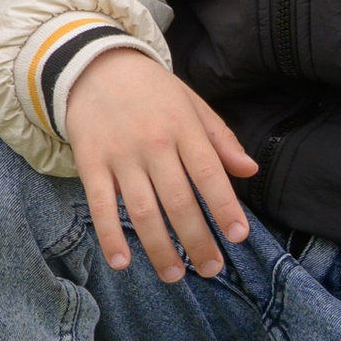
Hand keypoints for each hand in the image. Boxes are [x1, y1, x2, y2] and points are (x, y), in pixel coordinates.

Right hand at [63, 48, 257, 281]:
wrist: (94, 65)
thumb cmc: (151, 90)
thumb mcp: (190, 103)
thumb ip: (220, 139)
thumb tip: (249, 170)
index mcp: (182, 126)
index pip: (209, 173)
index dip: (224, 207)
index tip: (239, 237)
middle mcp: (153, 143)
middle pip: (179, 200)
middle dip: (198, 240)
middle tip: (211, 269)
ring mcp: (120, 155)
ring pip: (143, 210)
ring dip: (160, 248)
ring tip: (175, 275)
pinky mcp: (91, 163)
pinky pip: (101, 205)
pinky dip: (110, 236)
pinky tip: (122, 262)